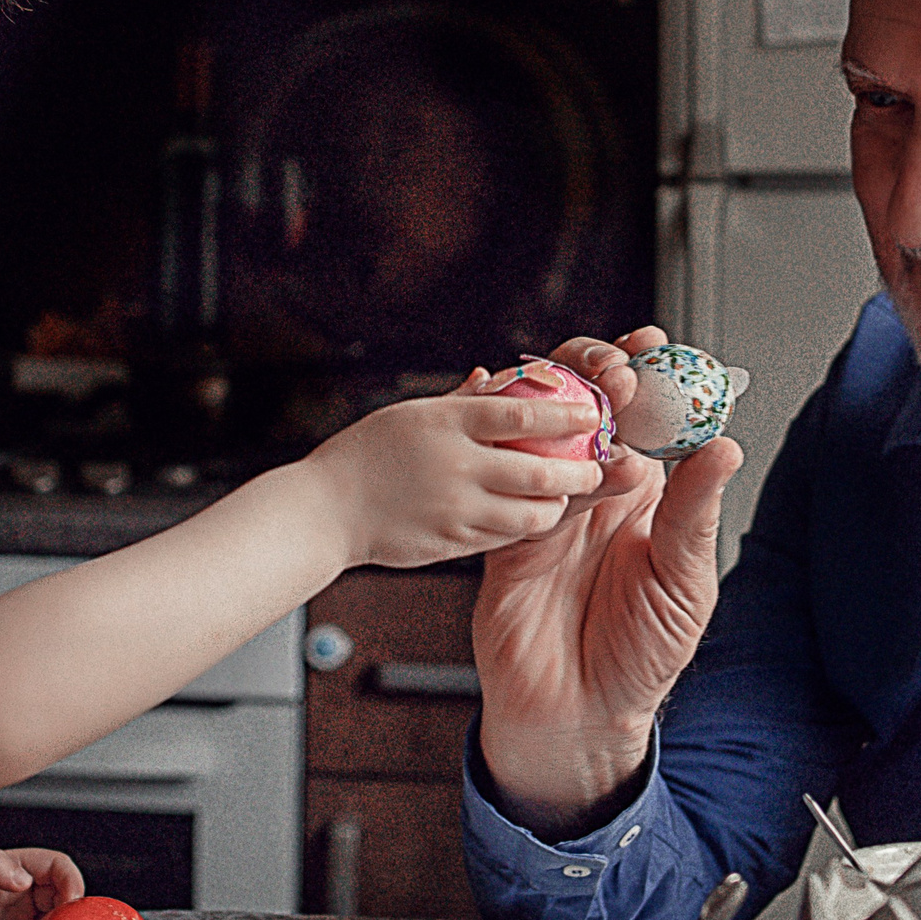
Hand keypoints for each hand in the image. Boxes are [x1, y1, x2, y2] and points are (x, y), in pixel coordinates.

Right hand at [300, 379, 604, 570]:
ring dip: (557, 505)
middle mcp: (456, 465)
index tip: (595, 413)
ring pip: (530, 513)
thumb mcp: (409, 414)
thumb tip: (492, 376)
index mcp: (447, 423)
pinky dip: (525, 527)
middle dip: (579, 471)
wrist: (324, 511)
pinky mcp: (452, 542)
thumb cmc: (364, 455)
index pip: (523, 414)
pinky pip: (504, 537)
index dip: (568, 414)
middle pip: (539, 469)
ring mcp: (456, 508)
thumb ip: (457, 401)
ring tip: (566, 496)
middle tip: (596, 467)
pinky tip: (532, 518)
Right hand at [472, 327, 744, 839]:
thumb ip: (693, 513)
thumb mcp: (684, 581)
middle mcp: (596, 494)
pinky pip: (506, 478)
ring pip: (545, 432)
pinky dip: (510, 446)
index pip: (648, 420)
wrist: (576, 715)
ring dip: (559, 403)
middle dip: (599, 376)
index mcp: (647, 499)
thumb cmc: (641, 656)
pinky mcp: (506, 531)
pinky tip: (516, 424)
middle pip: (590, 410)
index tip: (657, 347)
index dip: (650, 379)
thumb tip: (723, 447)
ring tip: (580, 394)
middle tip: (616, 373)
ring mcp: (548, 509)